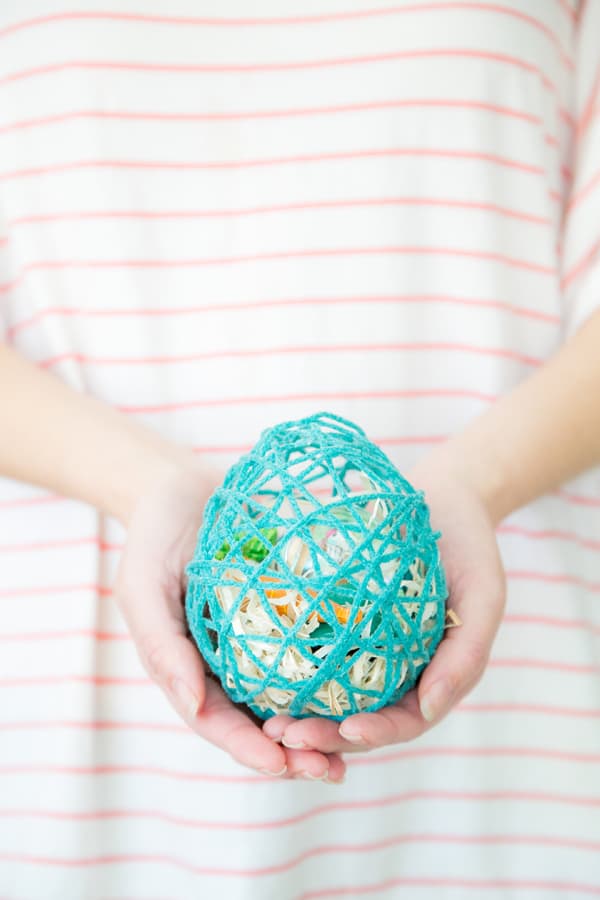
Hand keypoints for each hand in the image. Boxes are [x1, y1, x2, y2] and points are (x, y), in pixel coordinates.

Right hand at [114, 456, 345, 781]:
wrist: (180, 489)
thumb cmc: (153, 538)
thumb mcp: (142, 588)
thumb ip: (160, 645)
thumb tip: (194, 704)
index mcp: (188, 668)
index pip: (217, 723)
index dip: (248, 750)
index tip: (282, 764)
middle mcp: (225, 663)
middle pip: (259, 722)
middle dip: (294, 753)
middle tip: (332, 770)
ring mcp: (255, 640)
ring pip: (289, 694)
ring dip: (319, 724)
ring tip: (357, 744)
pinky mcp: (283, 610)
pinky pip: (308, 646)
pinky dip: (333, 671)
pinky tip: (367, 683)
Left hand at [262, 450, 505, 753]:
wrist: (446, 501)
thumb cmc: (470, 548)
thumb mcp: (484, 596)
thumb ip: (465, 656)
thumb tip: (428, 709)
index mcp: (433, 678)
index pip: (403, 721)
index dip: (375, 733)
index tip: (346, 729)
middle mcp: (398, 674)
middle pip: (359, 720)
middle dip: (324, 737)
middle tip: (284, 735)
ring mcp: (370, 652)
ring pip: (333, 697)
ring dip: (302, 715)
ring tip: (266, 723)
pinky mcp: (345, 624)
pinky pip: (318, 652)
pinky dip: (293, 670)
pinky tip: (260, 671)